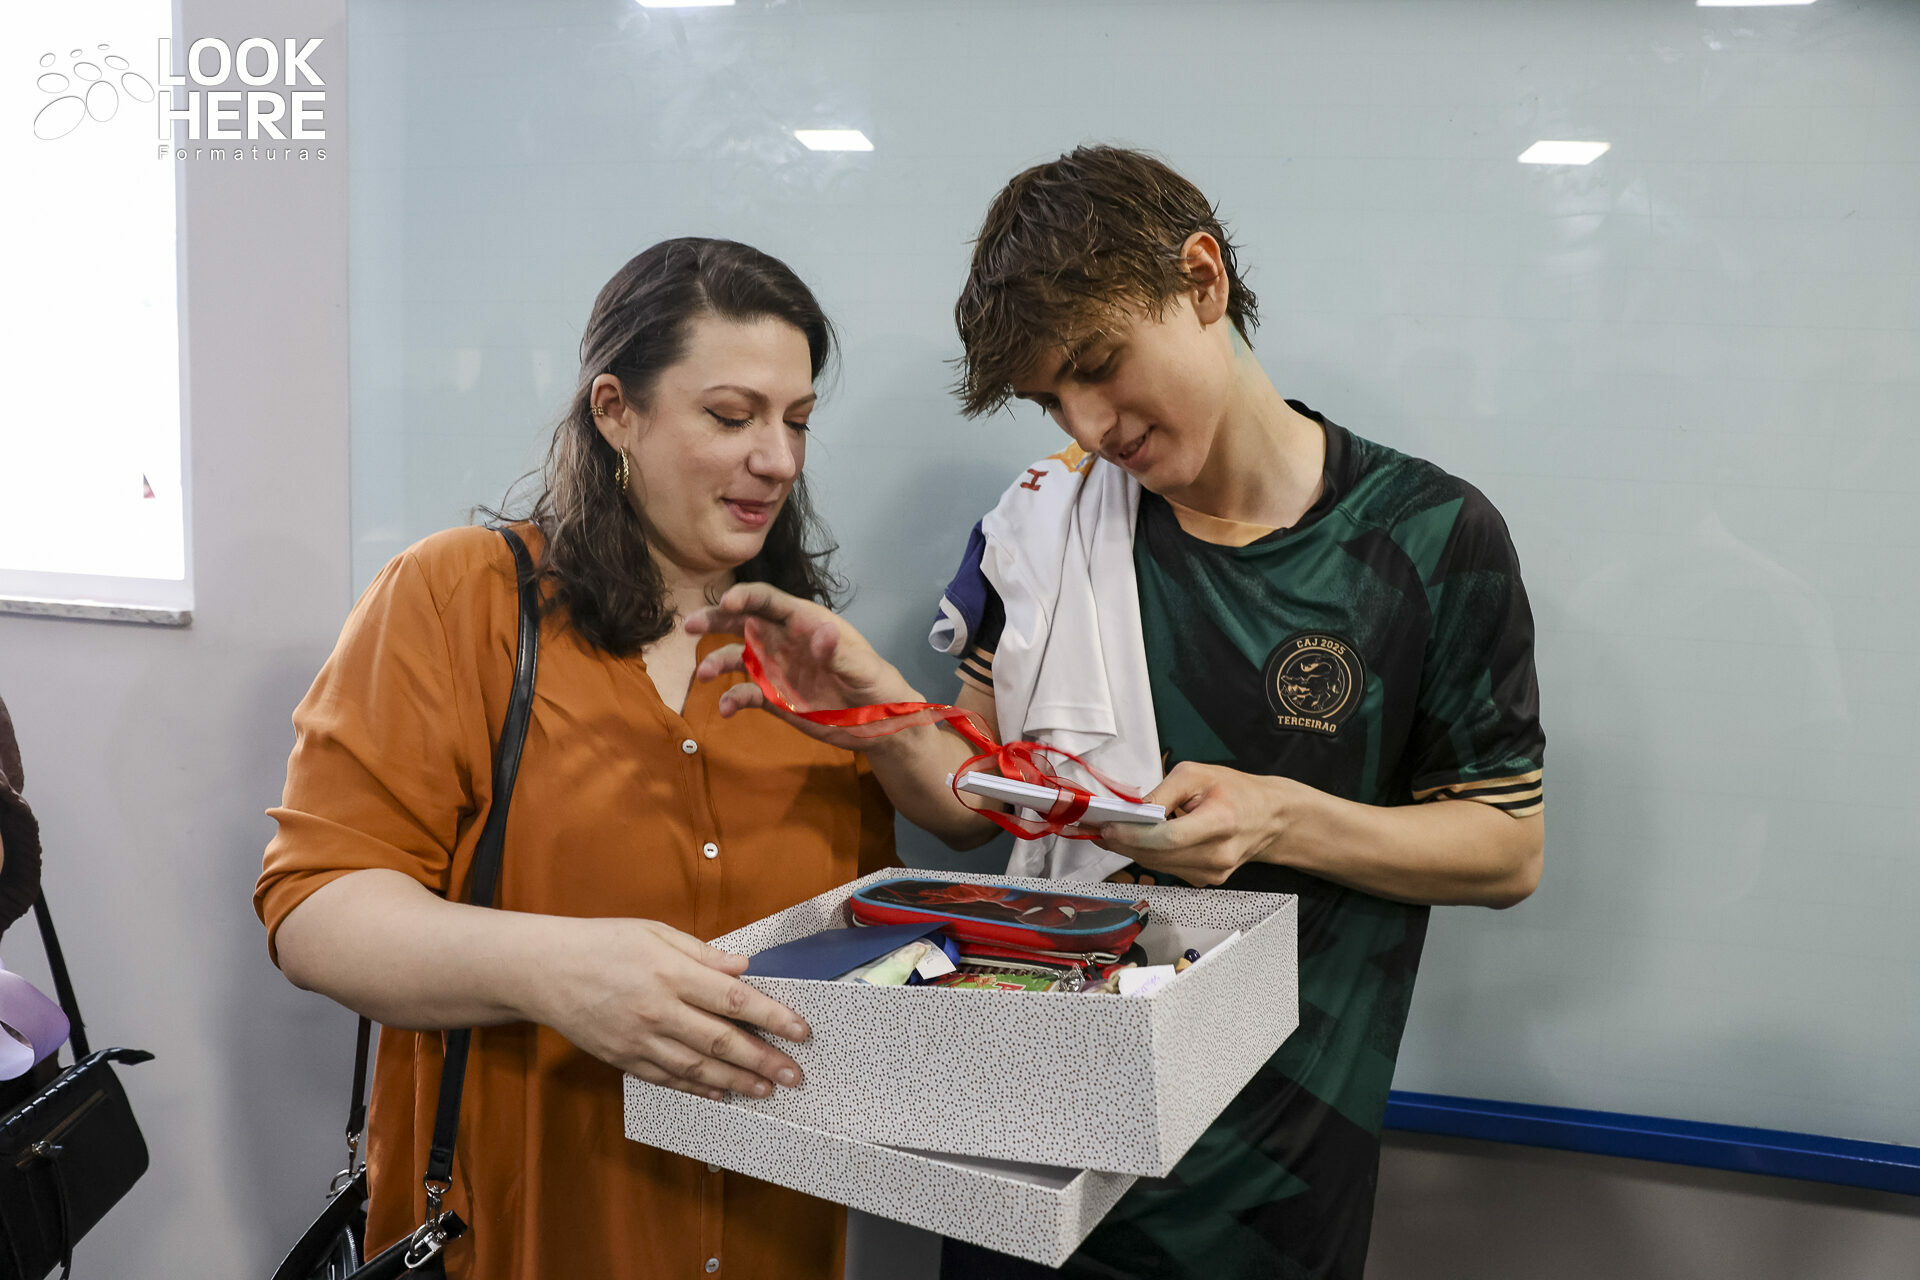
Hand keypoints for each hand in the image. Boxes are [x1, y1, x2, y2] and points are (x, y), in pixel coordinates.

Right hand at [535, 917, 810, 1101]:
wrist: (543, 970)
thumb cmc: (602, 943)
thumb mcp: (655, 932)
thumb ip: (703, 954)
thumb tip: (744, 968)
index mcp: (671, 973)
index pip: (735, 1000)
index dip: (773, 1017)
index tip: (801, 1031)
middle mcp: (659, 1010)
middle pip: (722, 1042)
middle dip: (764, 1061)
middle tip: (795, 1076)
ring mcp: (639, 1039)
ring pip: (698, 1069)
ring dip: (736, 1082)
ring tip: (766, 1090)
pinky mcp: (622, 1058)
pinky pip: (667, 1078)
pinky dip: (697, 1089)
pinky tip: (720, 1093)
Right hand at [685, 582, 920, 750]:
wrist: (880, 724)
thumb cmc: (877, 685)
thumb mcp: (863, 669)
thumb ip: (838, 653)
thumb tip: (819, 631)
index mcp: (806, 623)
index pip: (770, 601)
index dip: (747, 598)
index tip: (727, 604)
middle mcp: (784, 640)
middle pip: (744, 622)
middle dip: (716, 619)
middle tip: (690, 625)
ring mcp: (776, 669)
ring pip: (737, 656)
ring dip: (717, 661)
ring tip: (703, 674)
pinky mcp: (773, 698)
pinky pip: (745, 693)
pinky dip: (732, 699)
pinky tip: (726, 709)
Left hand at [1092, 762, 1297, 887]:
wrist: (1270, 818)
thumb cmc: (1235, 790)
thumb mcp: (1197, 774)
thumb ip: (1162, 793)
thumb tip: (1129, 810)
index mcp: (1219, 823)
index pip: (1167, 838)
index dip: (1133, 836)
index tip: (1106, 828)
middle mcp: (1217, 855)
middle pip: (1157, 856)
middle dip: (1122, 843)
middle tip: (1095, 829)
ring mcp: (1213, 873)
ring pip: (1158, 866)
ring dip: (1131, 850)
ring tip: (1109, 833)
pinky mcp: (1207, 881)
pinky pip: (1168, 869)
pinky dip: (1149, 856)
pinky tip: (1136, 841)